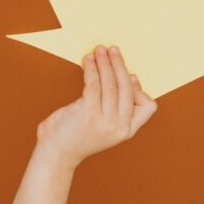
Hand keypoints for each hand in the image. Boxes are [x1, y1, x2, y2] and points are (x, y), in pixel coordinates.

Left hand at [35, 45, 157, 169]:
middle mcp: (119, 127)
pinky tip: (87, 60)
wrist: (56, 154)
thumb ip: (116, 107)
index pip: (148, 106)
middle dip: (120, 65)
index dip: (140, 89)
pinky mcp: (88, 113)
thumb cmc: (76, 136)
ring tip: (99, 50)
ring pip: (111, 83)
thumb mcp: (104, 126)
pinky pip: (94, 84)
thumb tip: (128, 78)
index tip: (130, 76)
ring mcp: (105, 121)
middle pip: (127, 88)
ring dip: (105, 63)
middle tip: (113, 49)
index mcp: (126, 131)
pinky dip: (92, 68)